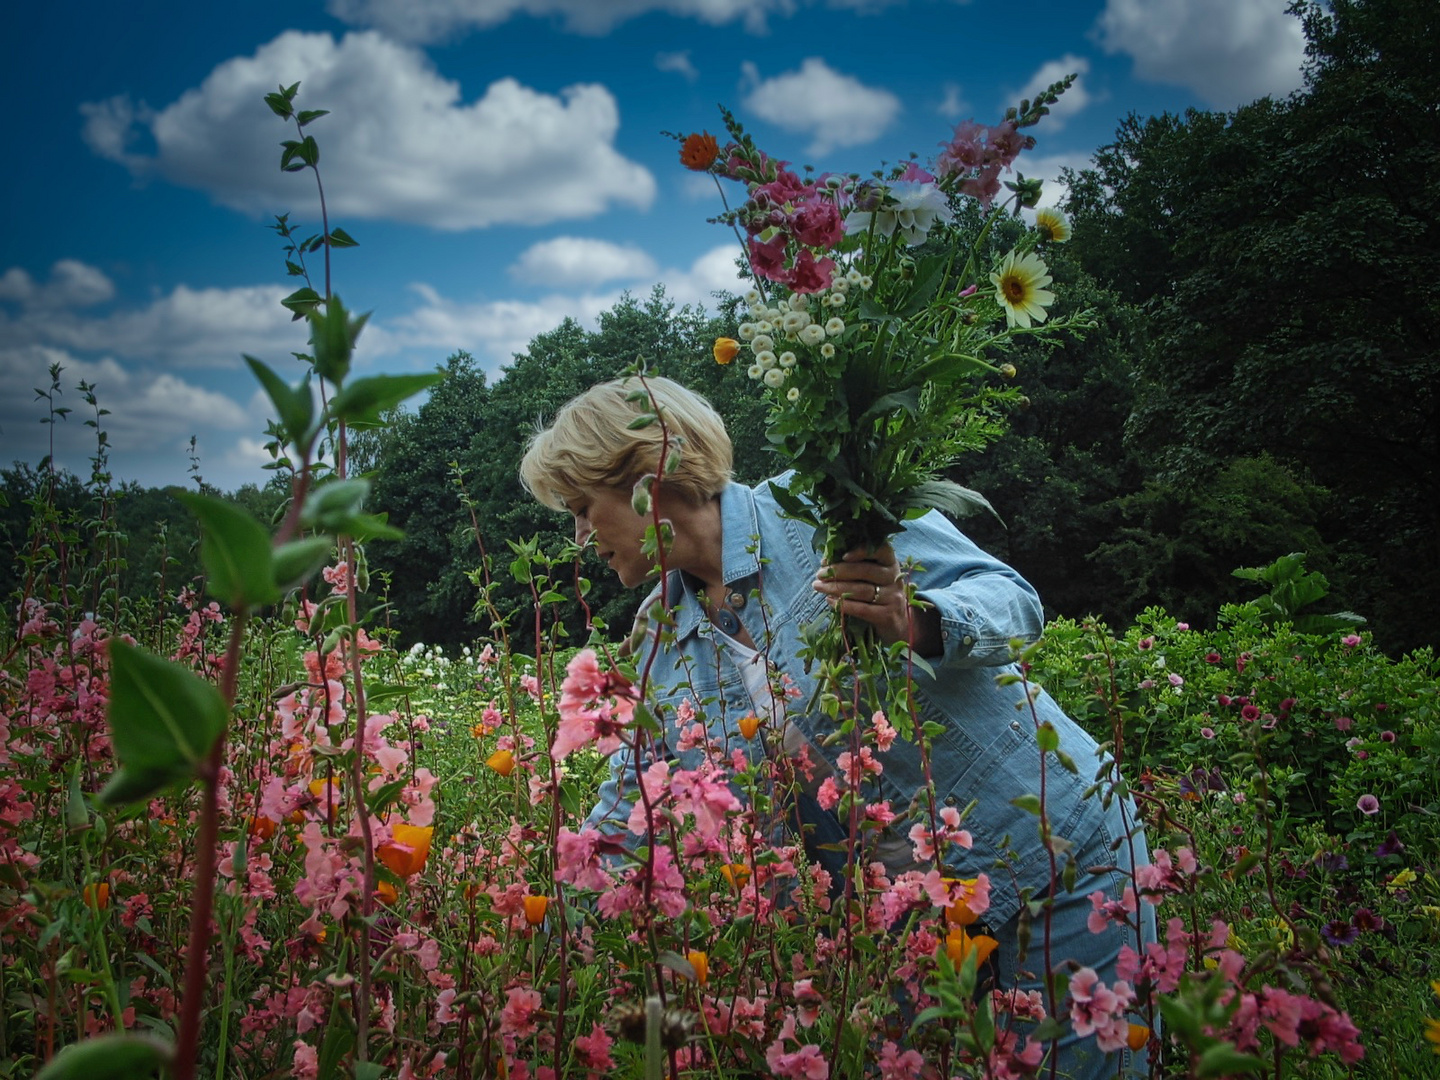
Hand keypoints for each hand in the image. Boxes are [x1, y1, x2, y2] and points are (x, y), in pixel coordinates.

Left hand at [813, 543, 940, 652]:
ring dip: (836, 588)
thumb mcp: (873, 577)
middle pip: (866, 571)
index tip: (843, 555)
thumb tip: (826, 561)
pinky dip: (844, 605)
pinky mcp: (887, 615)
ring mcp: (893, 597)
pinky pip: (863, 609)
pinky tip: (830, 601)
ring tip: (819, 587)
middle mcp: (894, 578)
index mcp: (890, 562)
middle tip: (820, 574)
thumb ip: (855, 566)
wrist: (896, 624)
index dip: (862, 551)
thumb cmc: (878, 594)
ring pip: (862, 590)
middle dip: (839, 571)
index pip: (881, 550)